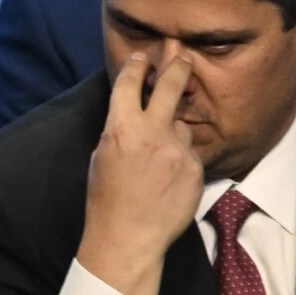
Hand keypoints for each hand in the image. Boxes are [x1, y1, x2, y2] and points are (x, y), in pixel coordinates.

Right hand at [77, 52, 203, 294]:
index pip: (128, 83)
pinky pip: (190, 153)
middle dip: (177, 67)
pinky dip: (181, 161)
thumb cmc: (105, 199)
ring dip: (173, 134)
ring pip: (181, 127)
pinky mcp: (195, 168)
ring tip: (158, 162)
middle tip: (183, 58)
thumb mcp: (100, 156)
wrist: (128, 236)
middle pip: (170, 86)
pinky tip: (167, 181)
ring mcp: (177, 151)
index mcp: (120, 128)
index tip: (142, 58)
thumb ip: (119, 130)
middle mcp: (151, 134)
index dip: (135, 66)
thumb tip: (132, 114)